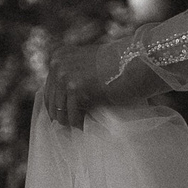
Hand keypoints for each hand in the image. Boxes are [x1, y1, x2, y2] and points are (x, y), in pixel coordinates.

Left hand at [41, 34, 160, 128]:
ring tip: (83, 130)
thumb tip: (62, 104)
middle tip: (73, 130)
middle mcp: (58, 64)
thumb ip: (75, 76)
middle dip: (62, 117)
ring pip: (60, 111)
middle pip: (51, 101)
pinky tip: (89, 129)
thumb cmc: (122, 67)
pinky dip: (80, 126)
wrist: (138, 63)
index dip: (57, 107)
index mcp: (59, 57)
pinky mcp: (76, 88)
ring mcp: (65, 75)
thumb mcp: (90, 66)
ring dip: (71, 123)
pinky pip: (72, 116)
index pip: (49, 89)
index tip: (66, 121)